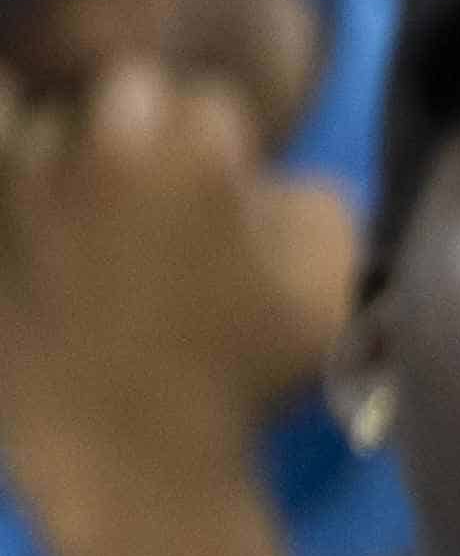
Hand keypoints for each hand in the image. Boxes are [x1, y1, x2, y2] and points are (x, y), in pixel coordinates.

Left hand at [0, 59, 356, 533]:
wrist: (133, 462)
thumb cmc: (240, 375)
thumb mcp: (330, 290)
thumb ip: (318, 205)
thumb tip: (270, 181)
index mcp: (190, 151)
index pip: (211, 104)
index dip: (225, 152)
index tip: (227, 203)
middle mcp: (95, 146)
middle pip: (122, 93)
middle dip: (143, 134)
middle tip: (156, 200)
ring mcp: (18, 186)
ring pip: (37, 119)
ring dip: (63, 151)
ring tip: (83, 211)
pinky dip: (10, 182)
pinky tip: (33, 214)